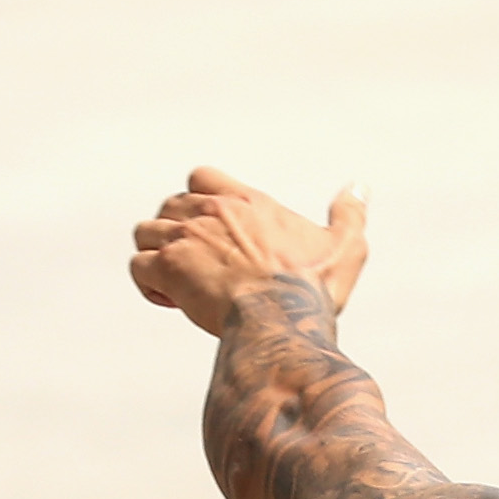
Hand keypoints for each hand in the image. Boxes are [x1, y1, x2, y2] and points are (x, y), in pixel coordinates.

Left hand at [130, 168, 368, 337]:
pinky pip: (139, 266)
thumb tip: (358, 187)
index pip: (201, 177)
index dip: (198, 200)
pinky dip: (147, 283)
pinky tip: (169, 301)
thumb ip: (349, 214)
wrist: (283, 321)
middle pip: (168, 206)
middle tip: (196, 268)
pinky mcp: (168, 269)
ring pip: (146, 232)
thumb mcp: (345, 247)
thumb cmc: (313, 289)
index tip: (211, 232)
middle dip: (175, 233)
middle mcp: (210, 211)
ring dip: (156, 256)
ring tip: (177, 286)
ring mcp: (185, 238)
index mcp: (245, 201)